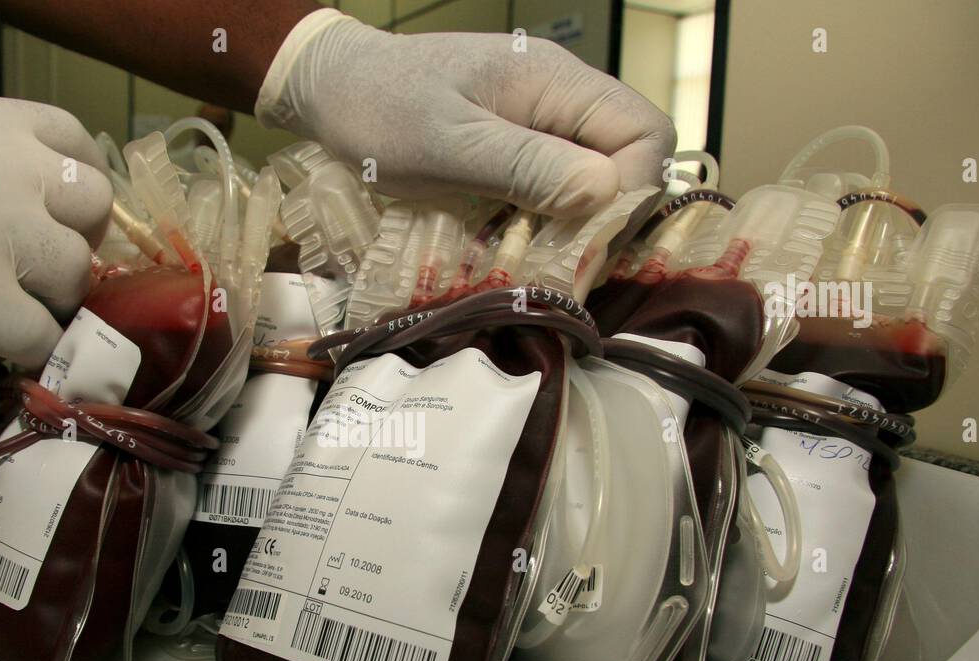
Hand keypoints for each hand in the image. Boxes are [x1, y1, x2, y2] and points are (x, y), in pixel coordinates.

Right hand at [0, 83, 111, 367]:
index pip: (73, 142)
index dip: (71, 186)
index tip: (54, 214)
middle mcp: (10, 169)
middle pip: (91, 208)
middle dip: (70, 240)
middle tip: (34, 270)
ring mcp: (4, 236)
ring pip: (75, 275)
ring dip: (49, 300)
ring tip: (4, 313)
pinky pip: (41, 337)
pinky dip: (26, 352)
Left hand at [256, 10, 675, 215]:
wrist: (333, 87)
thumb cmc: (381, 112)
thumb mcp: (450, 146)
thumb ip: (528, 166)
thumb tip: (605, 192)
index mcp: (556, 81)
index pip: (645, 132)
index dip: (633, 191)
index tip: (590, 241)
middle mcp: (561, 92)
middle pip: (629, 154)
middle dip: (610, 212)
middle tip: (567, 260)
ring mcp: (541, 115)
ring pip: (596, 171)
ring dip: (579, 218)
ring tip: (543, 257)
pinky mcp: (518, 138)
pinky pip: (558, 177)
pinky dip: (549, 213)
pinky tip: (520, 239)